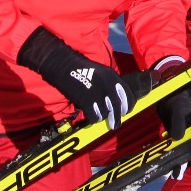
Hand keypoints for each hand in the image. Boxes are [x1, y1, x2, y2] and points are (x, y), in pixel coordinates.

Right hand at [17, 28, 136, 129]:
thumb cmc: (80, 68)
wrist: (63, 64)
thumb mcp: (100, 72)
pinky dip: (93, 118)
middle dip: (117, 118)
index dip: (128, 105)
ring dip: (102, 117)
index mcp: (112, 76)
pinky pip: (94, 116)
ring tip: (97, 115)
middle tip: (115, 125)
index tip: (125, 112)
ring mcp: (97, 92)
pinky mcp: (86, 100)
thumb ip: (109, 84)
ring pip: (105, 113)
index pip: (127, 93)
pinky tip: (90, 116)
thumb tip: (116, 101)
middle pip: (117, 106)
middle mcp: (107, 84)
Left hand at [153, 60, 190, 177]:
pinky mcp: (177, 136)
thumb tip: (178, 138)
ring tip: (178, 176)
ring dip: (185, 163)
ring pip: (189, 150)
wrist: (165, 96)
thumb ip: (178, 123)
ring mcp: (187, 133)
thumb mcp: (178, 110)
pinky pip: (179, 149)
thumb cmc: (176, 100)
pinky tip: (173, 167)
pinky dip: (177, 158)